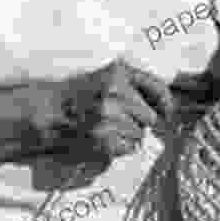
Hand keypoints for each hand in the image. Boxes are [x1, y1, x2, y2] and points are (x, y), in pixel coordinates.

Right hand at [54, 59, 173, 159]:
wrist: (49, 112)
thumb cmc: (81, 94)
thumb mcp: (108, 75)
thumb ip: (139, 83)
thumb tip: (170, 108)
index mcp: (118, 73)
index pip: (157, 88)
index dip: (166, 102)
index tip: (168, 111)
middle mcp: (114, 93)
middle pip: (150, 117)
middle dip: (138, 120)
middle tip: (117, 117)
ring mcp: (108, 118)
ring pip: (139, 134)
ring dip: (127, 134)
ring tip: (106, 127)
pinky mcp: (103, 140)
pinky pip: (129, 148)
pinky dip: (120, 147)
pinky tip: (103, 137)